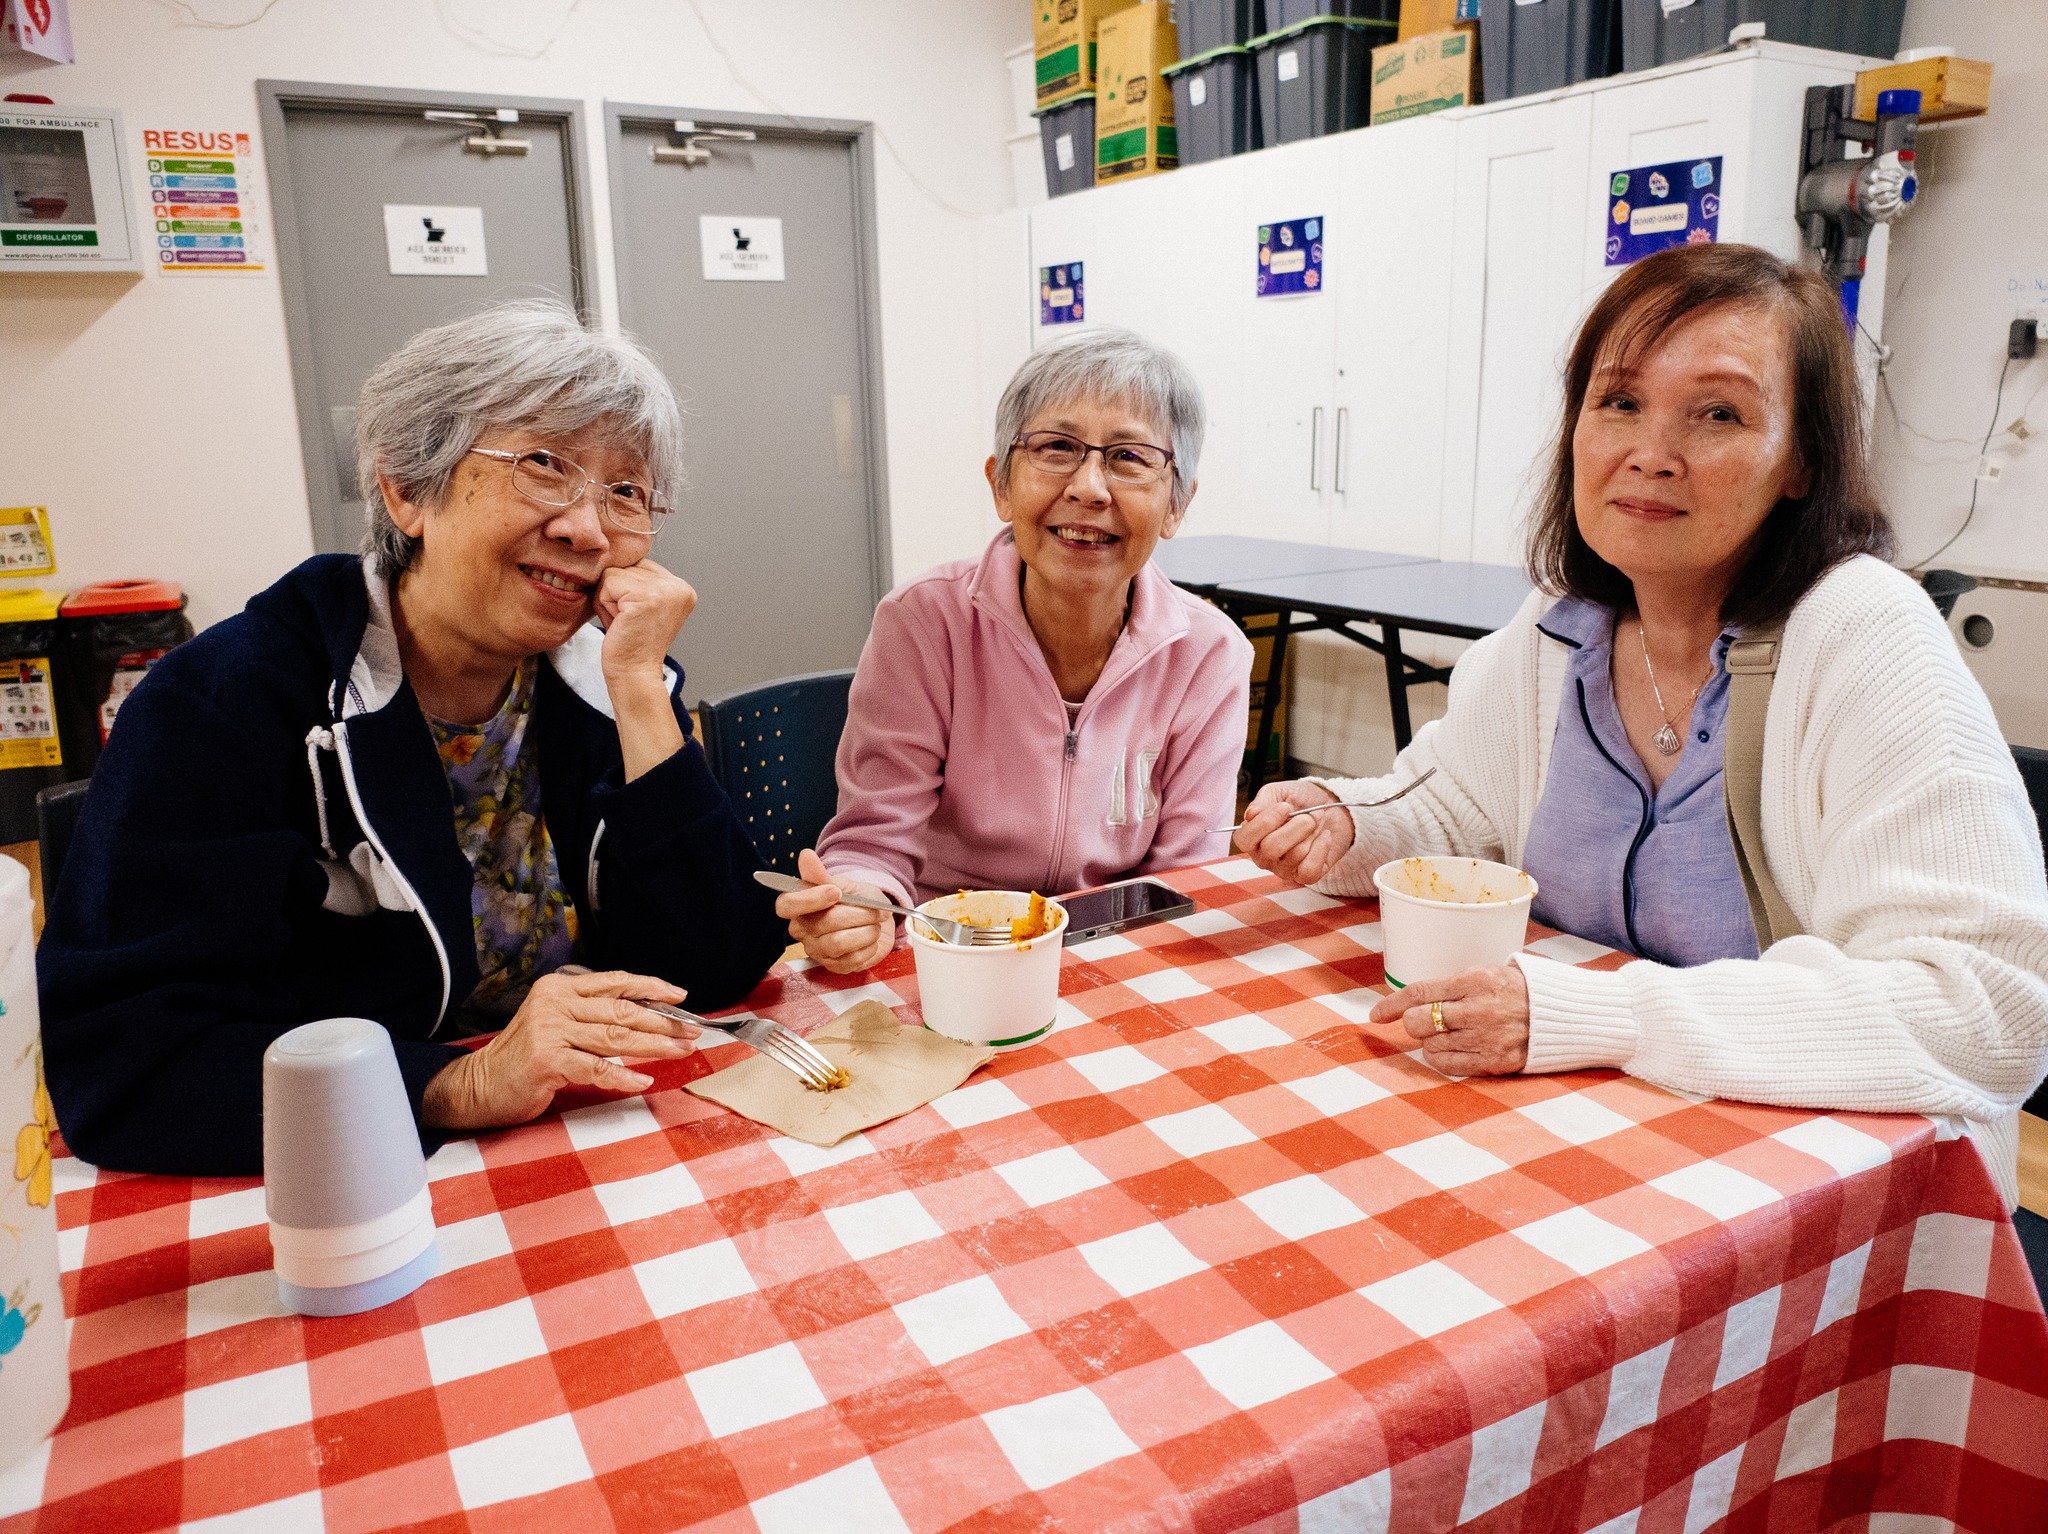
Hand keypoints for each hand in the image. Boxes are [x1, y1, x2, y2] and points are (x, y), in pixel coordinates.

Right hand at [421, 969, 701, 1129]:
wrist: (479, 1085)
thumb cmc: (525, 1056)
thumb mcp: (556, 1022)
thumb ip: (591, 1014)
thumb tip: (646, 1017)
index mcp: (559, 987)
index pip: (614, 982)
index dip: (651, 987)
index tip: (680, 996)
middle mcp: (555, 1004)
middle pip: (621, 1011)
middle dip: (662, 1021)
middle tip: (692, 1030)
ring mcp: (550, 1031)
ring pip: (615, 1038)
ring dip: (653, 1046)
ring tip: (681, 1051)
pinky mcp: (547, 1061)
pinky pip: (596, 1069)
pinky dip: (623, 1076)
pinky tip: (644, 1080)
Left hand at [595, 558, 695, 684]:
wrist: (634, 674)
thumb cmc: (632, 643)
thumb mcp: (643, 605)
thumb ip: (639, 580)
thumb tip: (615, 554)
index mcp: (682, 588)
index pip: (640, 565)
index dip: (627, 589)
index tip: (636, 617)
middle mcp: (677, 586)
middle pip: (626, 567)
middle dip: (617, 594)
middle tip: (629, 621)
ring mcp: (663, 590)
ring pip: (614, 574)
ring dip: (609, 600)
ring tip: (624, 622)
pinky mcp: (644, 596)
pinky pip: (607, 584)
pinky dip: (604, 604)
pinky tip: (619, 623)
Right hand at [775, 848, 894, 974]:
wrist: (877, 920)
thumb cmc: (856, 900)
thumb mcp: (843, 884)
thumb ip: (821, 875)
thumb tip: (805, 855)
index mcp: (798, 906)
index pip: (786, 905)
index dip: (810, 899)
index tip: (835, 892)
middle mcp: (802, 930)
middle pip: (822, 924)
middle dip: (856, 914)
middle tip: (874, 910)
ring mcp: (817, 951)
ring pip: (838, 943)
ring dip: (865, 931)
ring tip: (874, 924)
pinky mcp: (834, 966)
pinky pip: (852, 960)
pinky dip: (869, 947)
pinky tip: (871, 939)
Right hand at [1233, 779, 1355, 884]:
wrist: (1330, 806)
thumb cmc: (1300, 800)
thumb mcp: (1280, 792)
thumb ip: (1263, 800)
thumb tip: (1250, 814)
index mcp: (1252, 837)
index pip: (1244, 840)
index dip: (1264, 822)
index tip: (1284, 807)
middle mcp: (1264, 857)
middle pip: (1271, 848)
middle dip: (1296, 826)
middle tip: (1308, 815)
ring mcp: (1284, 869)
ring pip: (1295, 855)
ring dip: (1312, 832)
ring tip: (1317, 822)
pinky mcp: (1305, 877)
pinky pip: (1310, 869)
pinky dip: (1322, 847)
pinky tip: (1325, 836)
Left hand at [1366, 964, 1529, 1076]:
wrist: (1555, 1015)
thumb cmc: (1511, 991)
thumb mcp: (1482, 973)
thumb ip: (1448, 986)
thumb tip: (1407, 1001)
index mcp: (1474, 981)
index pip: (1420, 993)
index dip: (1391, 1004)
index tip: (1375, 1015)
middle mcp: (1478, 1010)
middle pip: (1418, 1022)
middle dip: (1412, 1022)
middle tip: (1423, 1021)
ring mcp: (1485, 1038)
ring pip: (1429, 1046)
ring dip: (1430, 1040)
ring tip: (1450, 1032)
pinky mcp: (1493, 1061)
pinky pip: (1446, 1065)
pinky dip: (1439, 1058)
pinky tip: (1449, 1048)